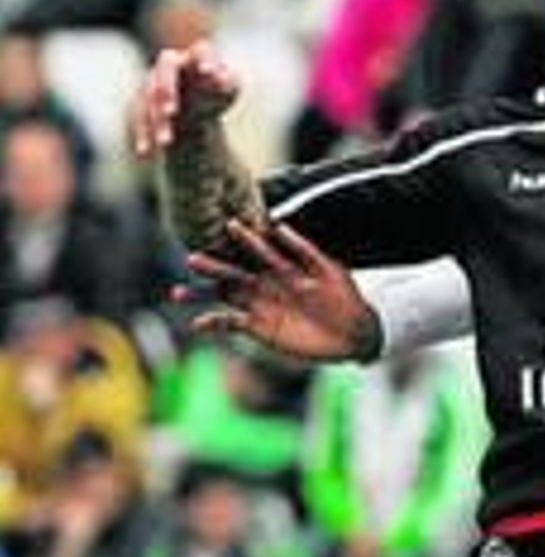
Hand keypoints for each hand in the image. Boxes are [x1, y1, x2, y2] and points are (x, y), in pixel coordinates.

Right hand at [131, 41, 240, 157]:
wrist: (197, 105)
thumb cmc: (216, 93)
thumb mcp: (228, 91)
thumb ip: (228, 83)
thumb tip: (220, 78)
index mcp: (196, 57)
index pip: (200, 51)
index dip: (204, 59)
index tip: (209, 72)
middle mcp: (171, 64)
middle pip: (164, 70)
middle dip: (166, 89)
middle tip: (171, 111)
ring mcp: (153, 80)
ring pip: (149, 96)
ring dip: (156, 119)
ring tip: (166, 142)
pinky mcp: (141, 100)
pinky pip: (138, 115)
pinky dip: (142, 133)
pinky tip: (145, 151)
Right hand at [178, 218, 382, 364]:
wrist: (354, 332)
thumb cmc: (344, 297)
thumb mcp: (328, 269)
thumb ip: (304, 249)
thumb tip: (278, 225)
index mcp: (280, 268)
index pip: (255, 250)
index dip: (243, 238)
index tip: (227, 225)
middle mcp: (264, 284)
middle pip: (231, 272)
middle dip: (212, 266)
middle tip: (190, 258)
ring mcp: (260, 306)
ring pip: (224, 297)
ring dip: (201, 295)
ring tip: (177, 294)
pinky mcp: (260, 328)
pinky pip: (232, 324)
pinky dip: (214, 323)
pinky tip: (198, 323)